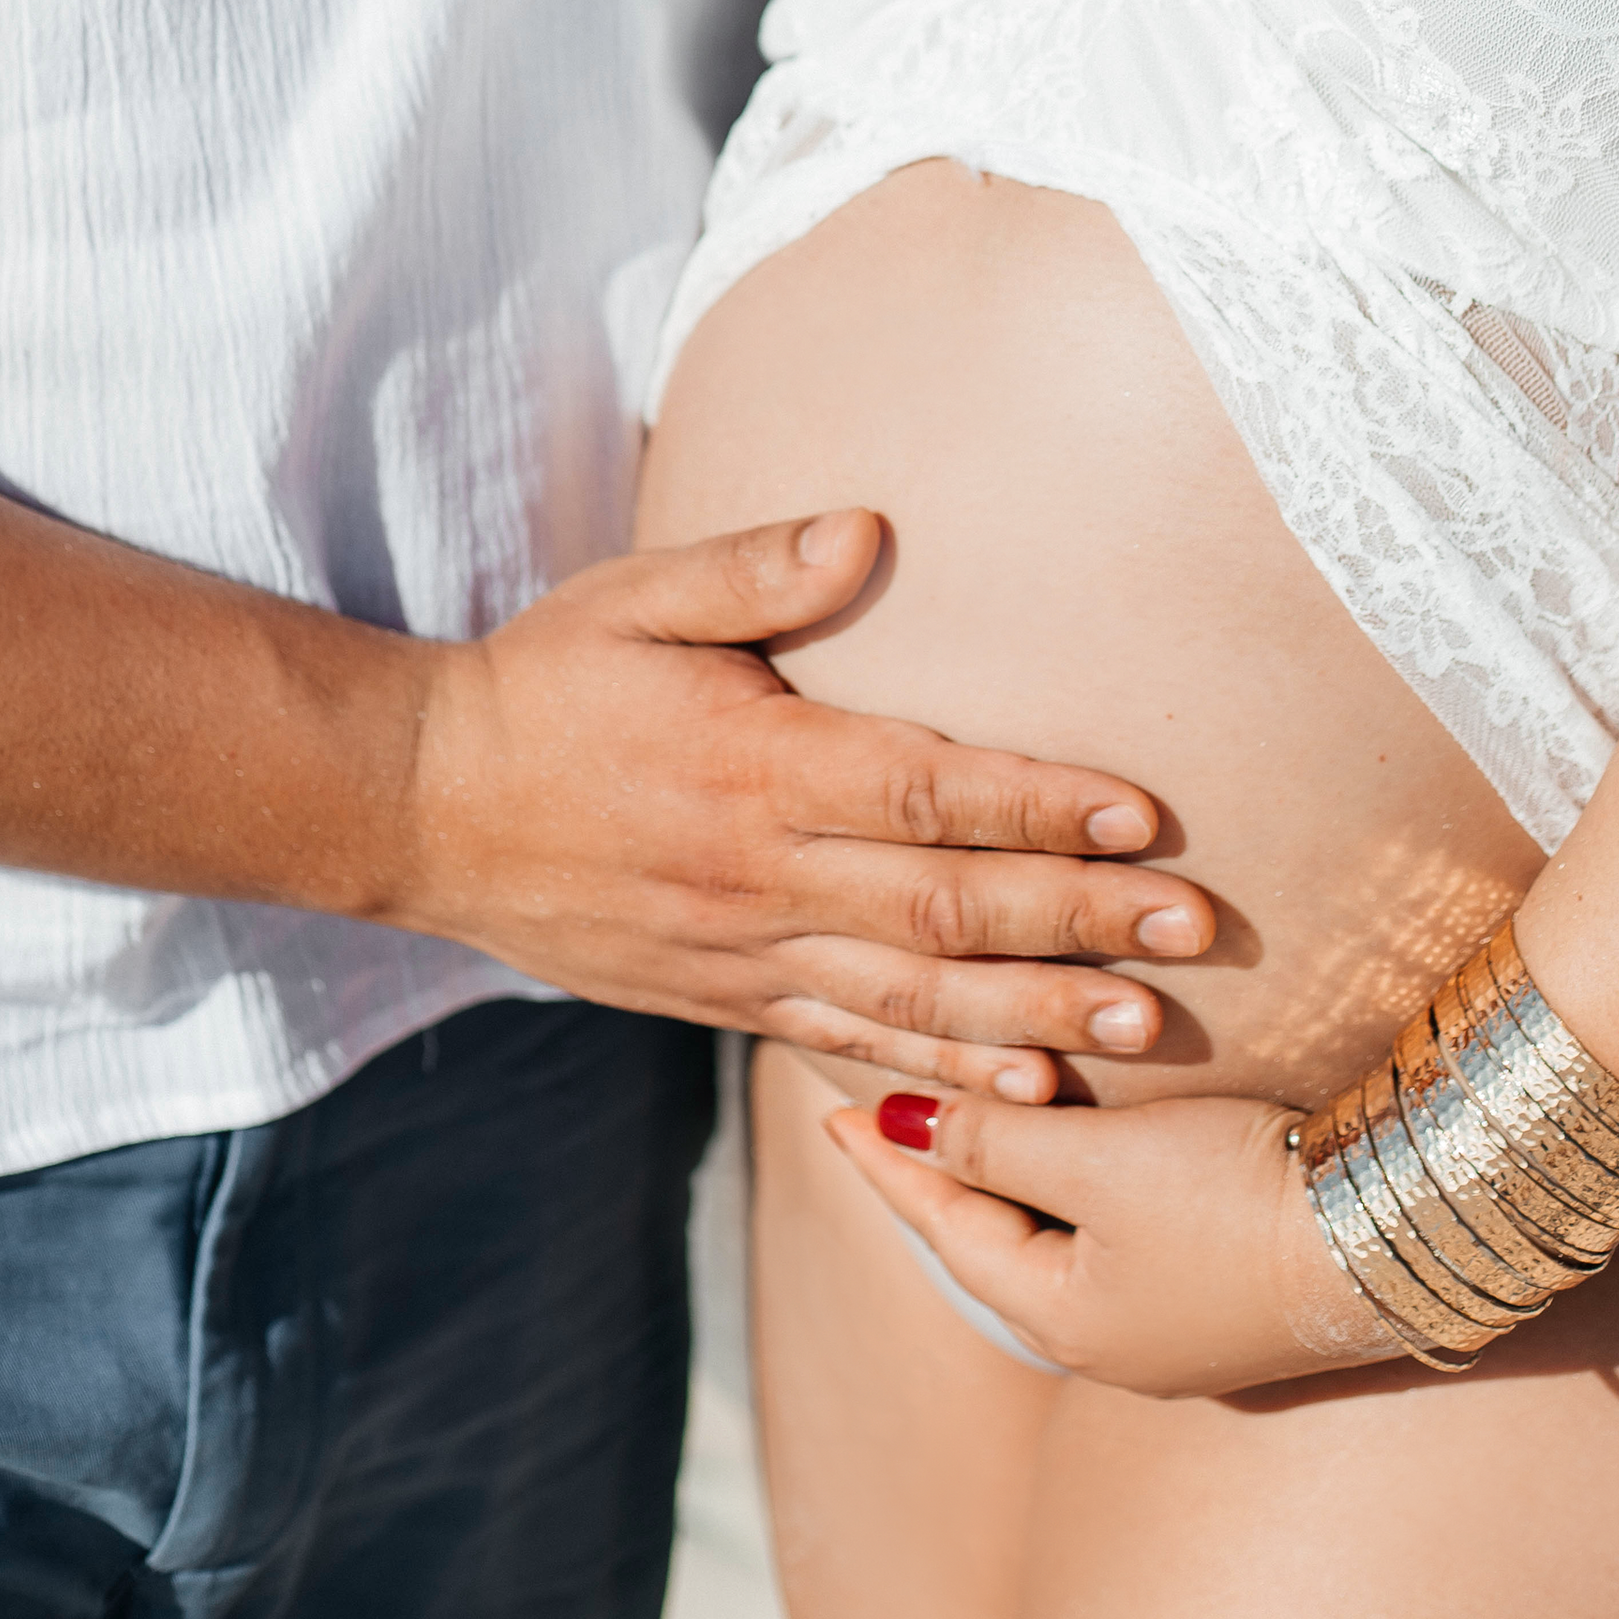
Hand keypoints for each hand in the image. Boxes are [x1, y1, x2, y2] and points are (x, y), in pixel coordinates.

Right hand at [401, 511, 1215, 1096]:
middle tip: (1194, 933)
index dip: (1039, 806)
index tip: (1144, 813)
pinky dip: (941, 1070)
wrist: (423, 806)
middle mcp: (758, 874)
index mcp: (753, 768)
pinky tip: (1022, 1087)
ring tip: (1144, 1032)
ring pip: (911, 1002)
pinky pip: (847, 1044)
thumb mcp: (637, 596)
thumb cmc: (547, 679)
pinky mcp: (721, 998)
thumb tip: (870, 531)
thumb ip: (757, 568)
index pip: (924, 793)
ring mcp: (741, 953)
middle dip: (1079, 923)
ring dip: (1037, 1019)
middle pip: (944, 912)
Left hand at [826, 1082, 1411, 1394]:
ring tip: (974, 1120)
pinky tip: (1080, 1148)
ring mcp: (1172, 1327)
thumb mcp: (1101, 1160)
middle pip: (997, 1238)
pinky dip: (1077, 1185)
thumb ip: (1001, 1138)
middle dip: (947, 1171)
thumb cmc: (1234, 1197)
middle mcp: (1109, 1339)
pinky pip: (1114, 1236)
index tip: (835, 1113)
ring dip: (1015, 1173)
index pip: (945, 1224)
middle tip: (893, 1111)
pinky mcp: (1224, 1295)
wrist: (1390, 1233)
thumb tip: (909, 1123)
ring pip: (1058, 1236)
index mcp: (1061, 1316)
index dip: (890, 1161)